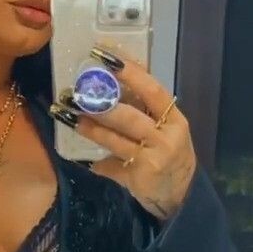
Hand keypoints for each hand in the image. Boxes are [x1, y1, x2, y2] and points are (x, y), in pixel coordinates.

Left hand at [55, 49, 196, 219]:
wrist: (181, 193)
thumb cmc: (170, 152)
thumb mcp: (168, 128)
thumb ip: (147, 109)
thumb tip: (113, 79)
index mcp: (174, 119)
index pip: (152, 90)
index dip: (130, 73)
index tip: (106, 58)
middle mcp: (165, 138)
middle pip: (130, 118)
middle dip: (102, 105)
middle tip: (78, 93)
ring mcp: (152, 160)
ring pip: (116, 141)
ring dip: (91, 129)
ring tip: (71, 118)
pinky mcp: (137, 179)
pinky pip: (110, 167)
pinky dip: (96, 162)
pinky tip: (81, 156)